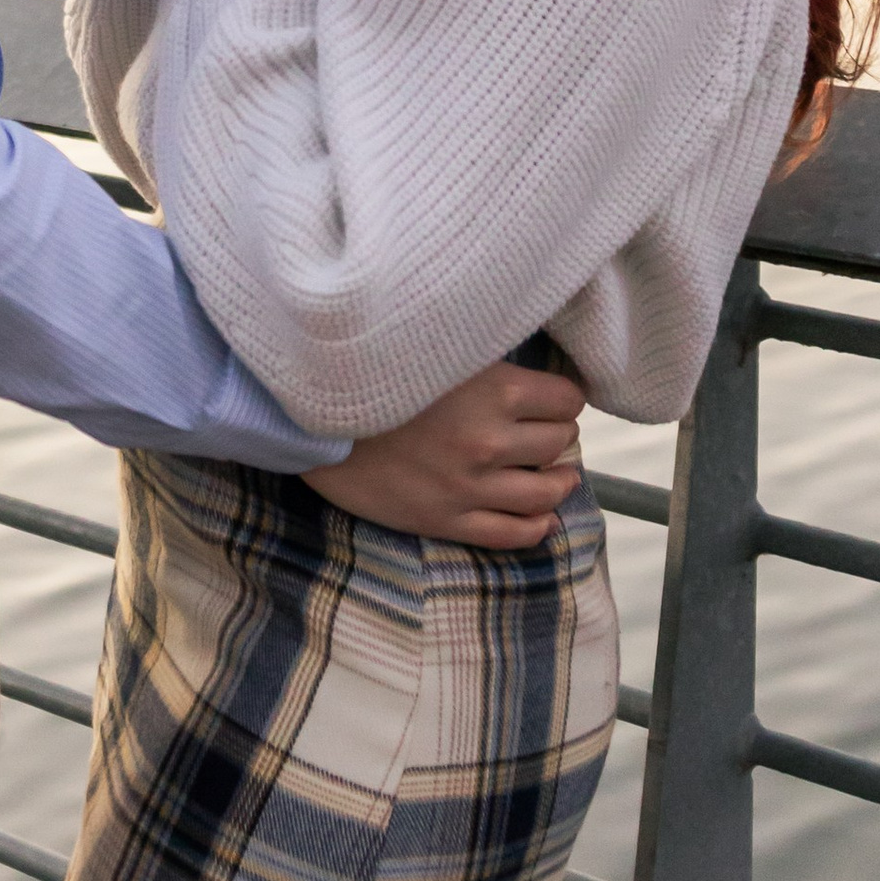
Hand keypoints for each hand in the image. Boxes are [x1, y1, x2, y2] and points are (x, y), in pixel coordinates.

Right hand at [315, 357, 586, 548]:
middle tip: (545, 430)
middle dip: (557, 434)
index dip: (562, 397)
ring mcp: (469, 486)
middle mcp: (489, 441)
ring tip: (558, 474)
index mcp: (494, 390)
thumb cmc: (373, 374)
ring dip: (559, 481)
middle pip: (559, 442)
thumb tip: (527, 364)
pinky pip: (513, 533)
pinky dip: (537, 525)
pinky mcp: (446, 519)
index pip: (566, 400)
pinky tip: (539, 514)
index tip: (553, 398)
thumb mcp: (437, 347)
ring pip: (546, 492)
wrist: (313, 418)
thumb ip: (484, 356)